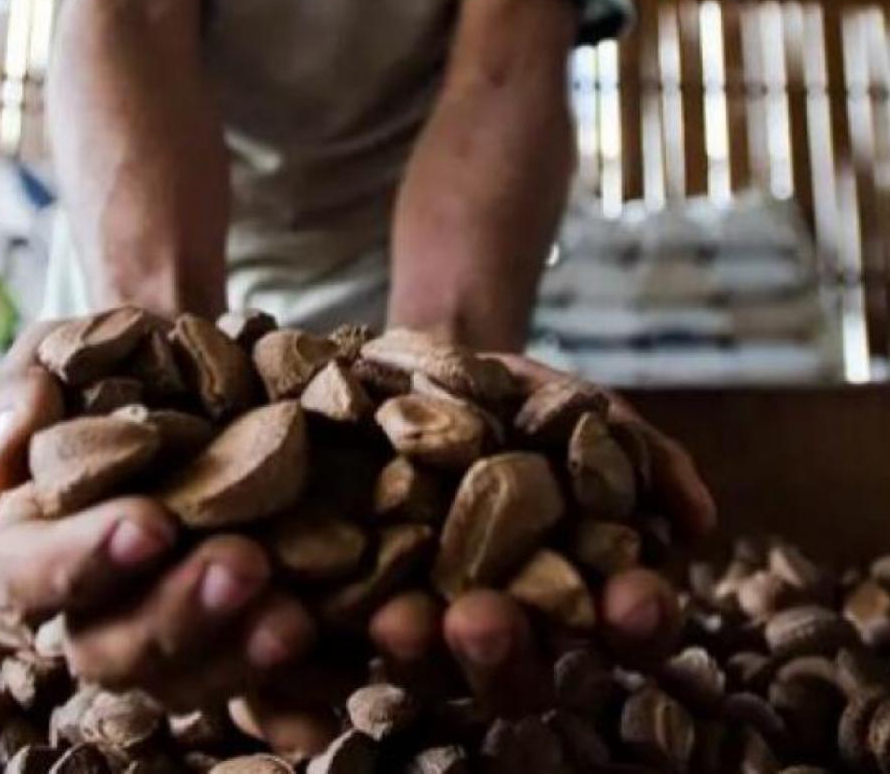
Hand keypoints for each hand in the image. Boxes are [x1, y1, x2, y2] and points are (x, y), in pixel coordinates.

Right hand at [0, 322, 315, 710]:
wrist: (206, 359)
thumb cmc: (118, 358)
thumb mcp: (60, 348)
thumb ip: (20, 389)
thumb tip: (7, 454)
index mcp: (39, 544)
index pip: (30, 575)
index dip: (82, 562)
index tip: (150, 525)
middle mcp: (104, 602)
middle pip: (117, 648)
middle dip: (181, 615)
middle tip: (245, 565)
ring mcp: (181, 622)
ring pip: (196, 675)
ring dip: (245, 655)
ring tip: (300, 617)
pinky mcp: (248, 625)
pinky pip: (273, 681)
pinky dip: (311, 677)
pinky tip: (353, 644)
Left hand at [367, 353, 716, 717]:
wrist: (423, 366)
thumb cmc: (519, 400)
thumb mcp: (578, 409)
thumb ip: (638, 455)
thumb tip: (697, 518)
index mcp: (580, 591)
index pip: (626, 630)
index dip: (638, 624)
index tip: (633, 597)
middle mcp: (513, 627)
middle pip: (524, 676)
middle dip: (509, 653)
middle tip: (486, 619)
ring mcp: (432, 624)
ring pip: (434, 673)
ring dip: (423, 654)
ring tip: (403, 619)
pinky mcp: (358, 607)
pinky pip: (353, 637)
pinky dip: (348, 633)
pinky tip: (346, 608)